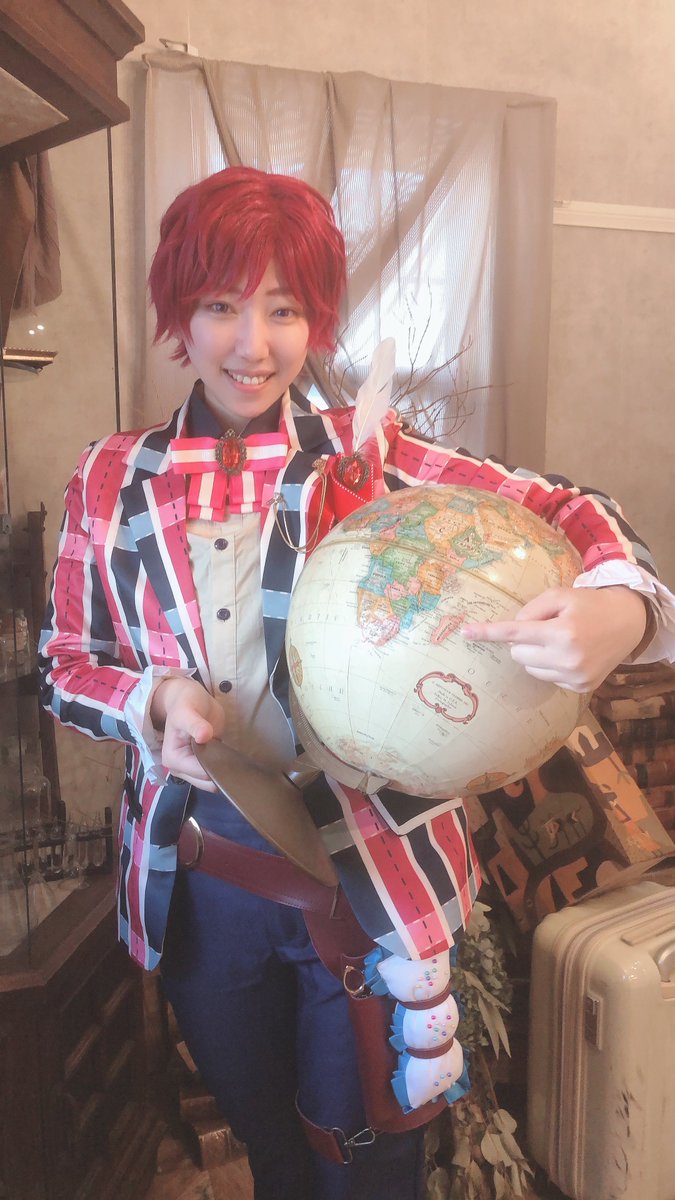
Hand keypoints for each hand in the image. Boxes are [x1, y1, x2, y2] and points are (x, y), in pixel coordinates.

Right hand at [150, 677, 225, 789]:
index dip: (215, 764)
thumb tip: (204, 736)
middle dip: (220, 771)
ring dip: (223, 770)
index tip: (226, 753)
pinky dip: (224, 768)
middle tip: (231, 753)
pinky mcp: (203, 765)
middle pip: (206, 783)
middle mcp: (180, 769)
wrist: (190, 699)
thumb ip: (195, 724)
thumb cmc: (186, 704)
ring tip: (229, 753)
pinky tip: (229, 756)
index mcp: (173, 759)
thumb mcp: (187, 711)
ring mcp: (192, 770)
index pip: (199, 773)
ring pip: (212, 782)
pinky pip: (216, 774)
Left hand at [460, 585, 649, 692]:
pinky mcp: (580, 688)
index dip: (488, 633)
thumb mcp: (559, 595)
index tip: (465, 633)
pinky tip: (570, 655)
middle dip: (524, 642)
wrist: (627, 622)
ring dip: (536, 655)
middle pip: (518, 655)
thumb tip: (511, 631)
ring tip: (561, 641)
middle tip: (546, 629)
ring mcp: (575, 677)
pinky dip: (551, 666)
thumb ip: (530, 610)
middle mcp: (567, 659)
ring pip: (529, 669)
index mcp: (561, 632)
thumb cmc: (588, 605)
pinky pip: (547, 678)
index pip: (514, 634)